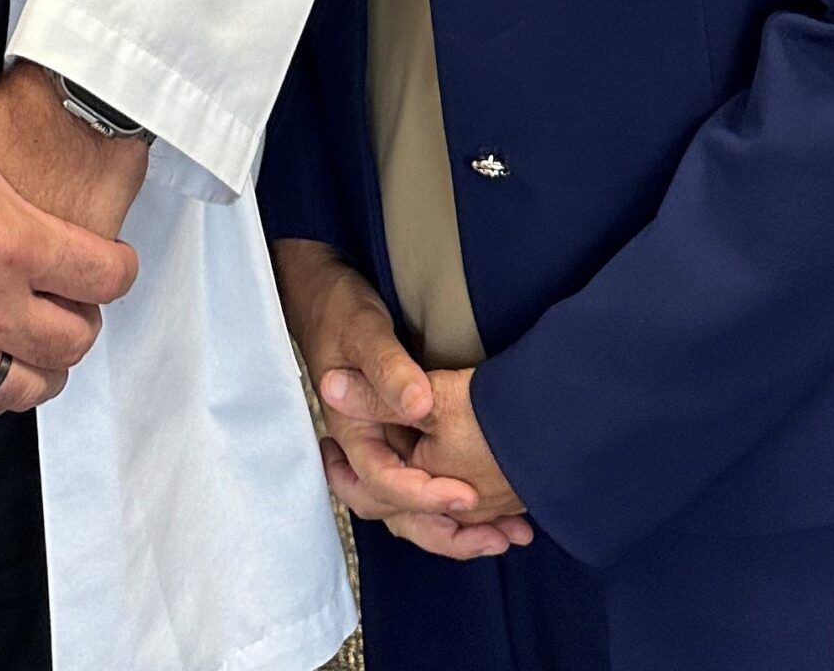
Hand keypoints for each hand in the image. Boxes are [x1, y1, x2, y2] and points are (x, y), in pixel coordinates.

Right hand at [0, 67, 137, 435]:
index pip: (105, 279)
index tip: (111, 265)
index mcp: (13, 244)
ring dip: (35, 369)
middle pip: (73, 343)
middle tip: (69, 304)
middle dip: (80, 322)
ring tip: (31, 350)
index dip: (118, 269)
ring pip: (22, 390)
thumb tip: (12, 84)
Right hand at [272, 240, 526, 557]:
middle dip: (448, 531)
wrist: (327, 297)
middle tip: (498, 536)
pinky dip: (454, 502)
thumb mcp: (365, 333)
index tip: (469, 495)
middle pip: (398, 512)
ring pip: (412, 508)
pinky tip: (494, 507)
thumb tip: (419, 407)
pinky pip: (424, 482)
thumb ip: (389, 370)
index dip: (425, 494)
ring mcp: (381, 446)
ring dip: (456, 527)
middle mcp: (364, 448)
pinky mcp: (399, 440)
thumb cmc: (343, 311)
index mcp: (351, 431)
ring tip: (507, 534)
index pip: (384, 482)